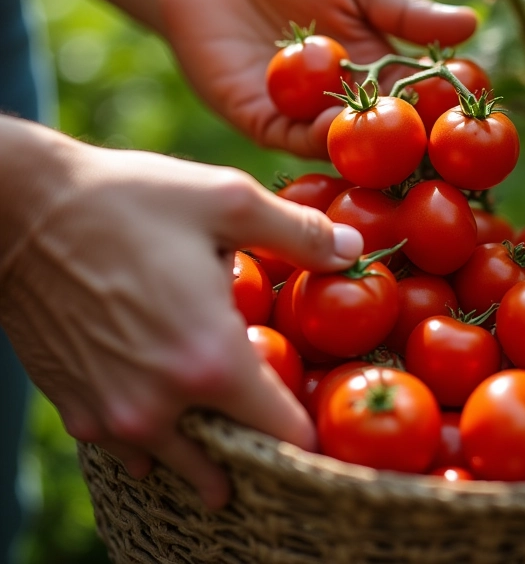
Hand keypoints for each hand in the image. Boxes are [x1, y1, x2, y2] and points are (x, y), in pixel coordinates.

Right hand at [0, 125, 362, 508]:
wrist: (21, 210)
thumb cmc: (127, 201)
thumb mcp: (227, 201)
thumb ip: (299, 233)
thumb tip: (353, 252)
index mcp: (209, 361)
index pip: (284, 434)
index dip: (309, 425)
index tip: (317, 408)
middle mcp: (160, 406)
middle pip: (234, 459)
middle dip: (259, 440)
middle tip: (272, 407)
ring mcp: (112, 417)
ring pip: (180, 460)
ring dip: (208, 443)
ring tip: (225, 410)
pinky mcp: (76, 410)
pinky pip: (132, 446)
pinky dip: (158, 433)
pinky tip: (167, 395)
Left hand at [158, 0, 476, 157]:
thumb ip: (404, 10)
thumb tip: (472, 24)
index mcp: (371, 64)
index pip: (415, 95)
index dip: (439, 106)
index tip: (468, 114)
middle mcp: (341, 98)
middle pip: (382, 131)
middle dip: (408, 142)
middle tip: (437, 151)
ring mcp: (300, 115)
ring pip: (340, 143)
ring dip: (365, 144)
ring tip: (390, 143)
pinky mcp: (261, 121)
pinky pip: (293, 139)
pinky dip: (316, 138)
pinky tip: (337, 128)